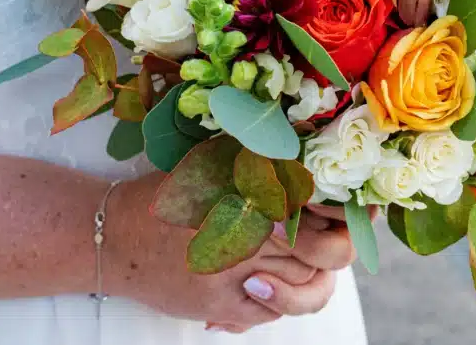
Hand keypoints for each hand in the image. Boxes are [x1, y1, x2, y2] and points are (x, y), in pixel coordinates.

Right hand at [102, 175, 352, 332]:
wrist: (115, 235)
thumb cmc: (172, 196)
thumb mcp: (219, 164)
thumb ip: (264, 165)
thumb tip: (317, 170)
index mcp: (257, 189)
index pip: (325, 204)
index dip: (351, 211)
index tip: (361, 208)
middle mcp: (252, 229)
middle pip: (328, 250)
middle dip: (338, 247)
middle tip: (330, 239)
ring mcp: (239, 270)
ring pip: (308, 287)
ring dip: (311, 280)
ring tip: (295, 267)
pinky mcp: (223, 303)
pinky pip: (273, 312)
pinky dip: (279, 301)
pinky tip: (263, 283)